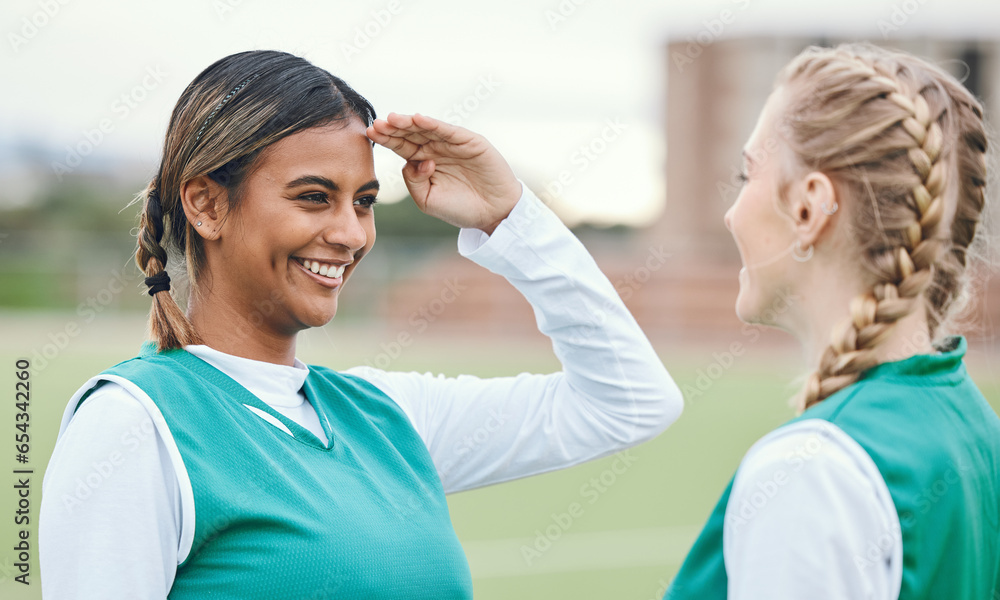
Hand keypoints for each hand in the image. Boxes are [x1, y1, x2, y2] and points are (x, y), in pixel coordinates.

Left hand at [366, 113, 521, 234]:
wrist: (493, 214)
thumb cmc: (460, 208)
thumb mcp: (427, 200)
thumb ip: (413, 181)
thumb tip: (414, 160)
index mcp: (423, 161)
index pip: (401, 146)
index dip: (386, 139)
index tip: (369, 133)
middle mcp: (436, 148)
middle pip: (410, 134)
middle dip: (393, 128)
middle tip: (377, 124)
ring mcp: (452, 143)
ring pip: (427, 129)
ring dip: (409, 122)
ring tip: (392, 119)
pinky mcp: (470, 141)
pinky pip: (449, 131)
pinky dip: (434, 124)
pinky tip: (418, 119)